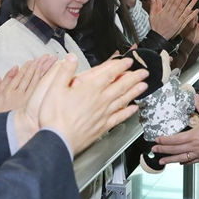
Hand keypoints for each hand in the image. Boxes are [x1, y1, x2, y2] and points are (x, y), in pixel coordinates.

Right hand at [0, 55, 56, 113]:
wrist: (7, 131)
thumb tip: (3, 76)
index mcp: (8, 91)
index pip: (20, 75)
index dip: (28, 67)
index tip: (35, 60)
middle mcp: (19, 92)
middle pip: (30, 75)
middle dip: (39, 64)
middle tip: (48, 56)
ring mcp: (27, 98)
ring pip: (37, 80)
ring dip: (45, 69)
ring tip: (51, 60)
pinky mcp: (33, 104)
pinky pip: (40, 89)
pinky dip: (46, 81)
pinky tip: (52, 74)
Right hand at [14, 55, 147, 154]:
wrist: (58, 140)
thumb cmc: (54, 117)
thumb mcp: (54, 88)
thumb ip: (65, 71)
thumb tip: (71, 58)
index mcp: (89, 89)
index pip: (109, 74)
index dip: (120, 66)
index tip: (128, 62)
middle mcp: (100, 101)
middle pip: (121, 86)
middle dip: (134, 78)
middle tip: (144, 72)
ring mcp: (103, 115)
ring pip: (123, 100)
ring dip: (134, 92)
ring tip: (144, 86)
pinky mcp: (103, 127)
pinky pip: (119, 118)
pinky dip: (128, 112)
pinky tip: (134, 109)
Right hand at [149, 0, 197, 39]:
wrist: (159, 38)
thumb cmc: (156, 27)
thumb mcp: (152, 16)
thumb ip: (154, 7)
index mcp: (164, 13)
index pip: (171, 2)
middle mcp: (171, 16)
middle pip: (178, 5)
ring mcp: (176, 21)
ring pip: (184, 10)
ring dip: (189, 3)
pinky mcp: (180, 26)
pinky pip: (187, 19)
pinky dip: (192, 15)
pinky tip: (196, 10)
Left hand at [153, 95, 198, 164]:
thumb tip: (196, 97)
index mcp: (193, 137)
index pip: (174, 139)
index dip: (164, 140)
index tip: (156, 140)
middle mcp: (193, 147)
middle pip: (174, 150)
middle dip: (163, 150)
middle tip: (154, 150)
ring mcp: (198, 154)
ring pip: (181, 158)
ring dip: (170, 159)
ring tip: (162, 161)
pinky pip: (191, 161)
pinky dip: (184, 162)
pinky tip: (181, 162)